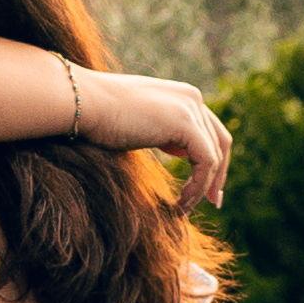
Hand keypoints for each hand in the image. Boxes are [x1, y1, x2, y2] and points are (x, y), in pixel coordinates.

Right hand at [87, 71, 239, 205]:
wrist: (82, 103)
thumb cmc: (100, 116)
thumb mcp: (142, 123)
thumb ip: (164, 131)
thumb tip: (178, 149)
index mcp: (183, 95)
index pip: (211, 132)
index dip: (213, 162)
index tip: (206, 190)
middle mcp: (192, 97)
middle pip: (221, 142)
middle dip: (218, 175)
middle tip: (212, 203)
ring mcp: (190, 108)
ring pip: (214, 156)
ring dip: (203, 187)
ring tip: (185, 207)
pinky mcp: (185, 123)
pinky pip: (205, 162)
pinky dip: (197, 186)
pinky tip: (182, 202)